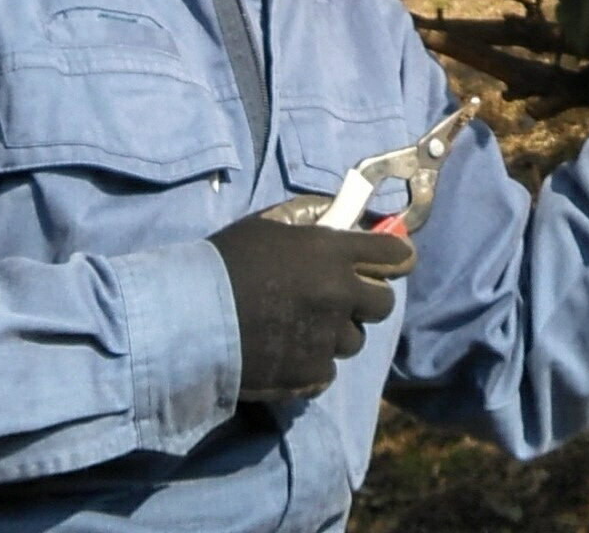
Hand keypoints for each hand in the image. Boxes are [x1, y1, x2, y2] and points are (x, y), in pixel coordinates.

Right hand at [206, 212, 416, 401]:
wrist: (191, 317)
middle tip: (343, 300)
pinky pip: (328, 370)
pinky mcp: (309, 373)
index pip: (394, 255)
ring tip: (305, 329)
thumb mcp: (270, 224)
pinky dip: (314, 363)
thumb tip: (341, 216)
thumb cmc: (228, 262)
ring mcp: (326, 337)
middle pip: (384, 303)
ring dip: (337, 333)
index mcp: (333, 252)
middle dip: (368, 300)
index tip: (393, 263)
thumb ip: (310, 216)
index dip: (397, 259)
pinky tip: (289, 353)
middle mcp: (339, 294)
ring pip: (355, 340)